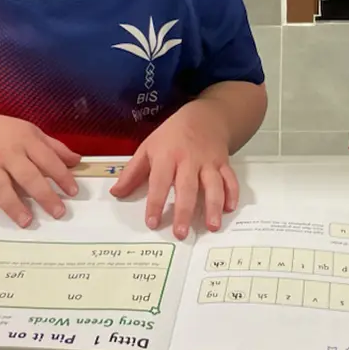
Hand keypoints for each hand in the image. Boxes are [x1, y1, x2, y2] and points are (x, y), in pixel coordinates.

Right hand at [0, 110, 79, 226]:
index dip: (62, 176)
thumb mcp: (31, 131)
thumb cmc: (3, 130)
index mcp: (26, 141)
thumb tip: (76, 160)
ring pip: (2, 188)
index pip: (48, 160)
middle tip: (58, 212)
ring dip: (14, 206)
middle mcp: (8, 154)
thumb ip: (55, 147)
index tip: (73, 191)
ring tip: (27, 221)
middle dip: (44, 196)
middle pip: (28, 176)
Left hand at [110, 101, 238, 239]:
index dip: (156, 203)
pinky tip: (230, 209)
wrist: (204, 116)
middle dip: (184, 211)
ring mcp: (209, 162)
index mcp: (167, 155)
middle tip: (180, 233)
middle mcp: (189, 160)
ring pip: (213, 185)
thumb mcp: (148, 147)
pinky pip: (230, 179)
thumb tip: (116, 193)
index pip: (159, 182)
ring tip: (212, 226)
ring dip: (214, 206)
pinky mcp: (224, 163)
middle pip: (187, 187)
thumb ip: (132, 172)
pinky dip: (232, 194)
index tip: (152, 222)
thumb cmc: (173, 135)